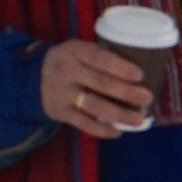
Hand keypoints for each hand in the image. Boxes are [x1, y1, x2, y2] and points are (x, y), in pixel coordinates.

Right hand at [39, 37, 153, 137]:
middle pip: (100, 83)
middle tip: (147, 98)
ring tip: (138, 120)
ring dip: (119, 114)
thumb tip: (140, 73)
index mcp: (73, 50)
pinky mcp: (59, 112)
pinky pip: (83, 123)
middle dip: (126, 92)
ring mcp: (61, 93)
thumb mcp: (78, 50)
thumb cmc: (70, 62)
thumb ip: (100, 56)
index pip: (99, 58)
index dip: (120, 67)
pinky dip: (102, 129)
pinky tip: (118, 131)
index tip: (140, 75)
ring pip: (94, 105)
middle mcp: (65, 71)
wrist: (33, 78)